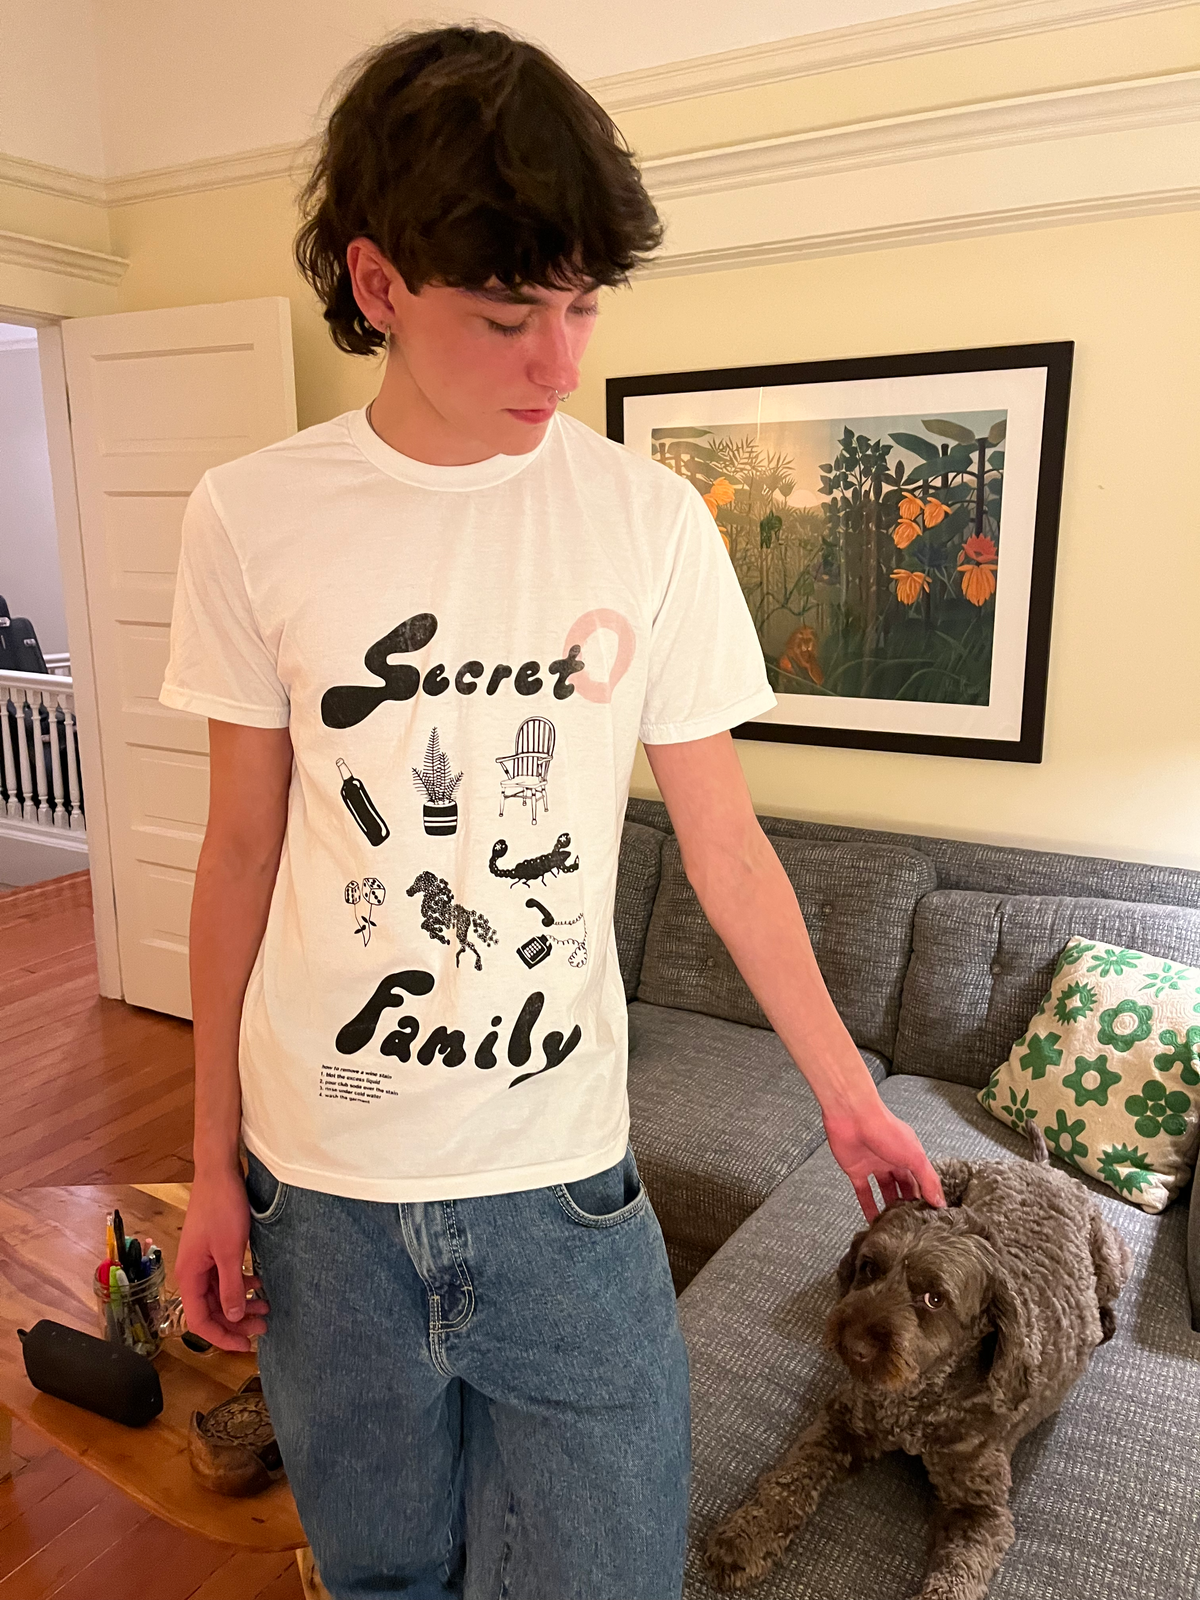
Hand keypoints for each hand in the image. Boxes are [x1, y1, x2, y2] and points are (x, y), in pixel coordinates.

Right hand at [175, 1162, 270, 1351]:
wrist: (218, 1173)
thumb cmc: (222, 1209)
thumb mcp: (230, 1252)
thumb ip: (231, 1287)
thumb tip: (233, 1318)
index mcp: (189, 1276)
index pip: (199, 1320)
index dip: (221, 1337)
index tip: (244, 1347)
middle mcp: (192, 1272)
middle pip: (211, 1310)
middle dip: (236, 1322)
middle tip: (263, 1328)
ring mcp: (202, 1260)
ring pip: (220, 1294)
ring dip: (241, 1304)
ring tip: (266, 1309)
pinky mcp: (214, 1250)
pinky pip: (225, 1277)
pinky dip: (241, 1285)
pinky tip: (259, 1284)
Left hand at [822, 1095, 945, 1220]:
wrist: (852, 1117)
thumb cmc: (885, 1129)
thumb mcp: (915, 1156)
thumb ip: (928, 1179)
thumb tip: (940, 1202)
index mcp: (909, 1155)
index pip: (921, 1180)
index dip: (927, 1197)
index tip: (931, 1217)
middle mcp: (892, 1161)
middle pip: (903, 1186)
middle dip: (909, 1204)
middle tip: (914, 1225)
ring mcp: (874, 1166)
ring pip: (884, 1191)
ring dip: (890, 1208)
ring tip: (897, 1228)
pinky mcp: (856, 1171)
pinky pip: (863, 1193)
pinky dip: (868, 1207)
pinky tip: (873, 1221)